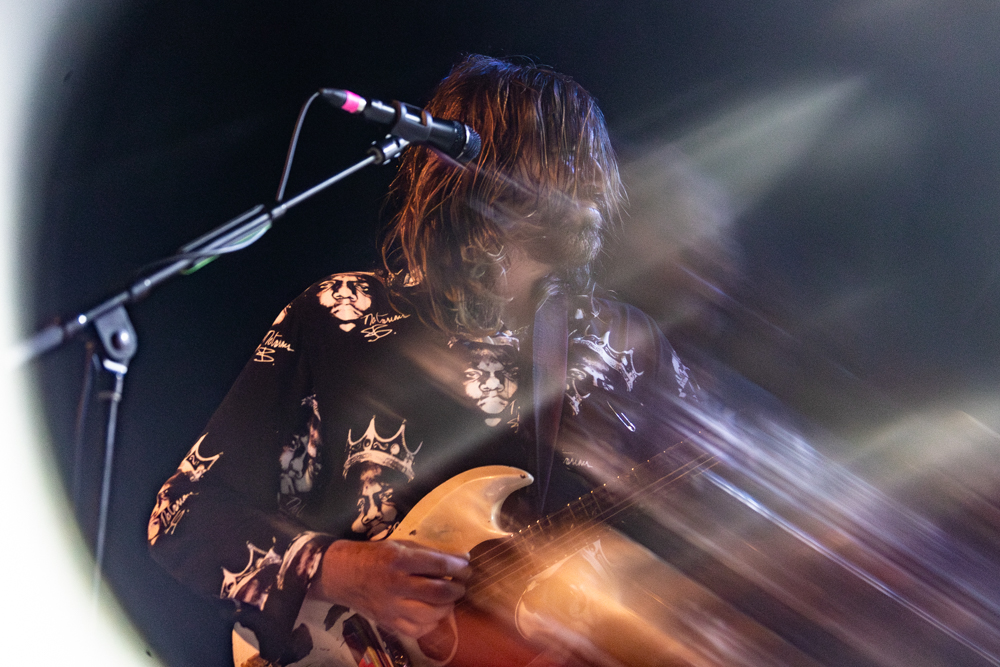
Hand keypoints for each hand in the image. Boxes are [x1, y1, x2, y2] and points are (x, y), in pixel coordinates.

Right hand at [313, 539, 471, 637]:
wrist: (341, 574)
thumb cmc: (374, 556)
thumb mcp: (400, 545)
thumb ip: (430, 553)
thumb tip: (461, 558)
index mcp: (399, 560)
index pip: (439, 565)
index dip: (459, 566)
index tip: (467, 566)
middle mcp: (395, 585)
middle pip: (437, 593)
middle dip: (457, 589)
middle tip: (460, 584)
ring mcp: (391, 607)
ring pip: (430, 615)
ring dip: (446, 607)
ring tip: (448, 598)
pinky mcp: (387, 622)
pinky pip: (416, 631)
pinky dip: (430, 624)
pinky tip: (433, 613)